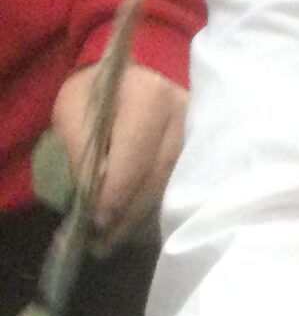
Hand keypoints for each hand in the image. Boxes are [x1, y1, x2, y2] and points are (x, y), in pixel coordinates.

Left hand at [51, 63, 185, 248]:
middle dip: (130, 210)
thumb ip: (80, 150)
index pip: (135, 155)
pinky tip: (140, 221)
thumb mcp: (73, 110)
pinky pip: (185, 183)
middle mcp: (185, 114)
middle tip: (104, 238)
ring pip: (175, 184)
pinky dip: (160, 205)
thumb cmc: (96, 92)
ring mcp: (201, 132)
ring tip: (117, 236)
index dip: (116, 191)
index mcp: (150, 97)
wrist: (132, 77)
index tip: (97, 220)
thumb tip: (92, 196)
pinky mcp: (207, 147)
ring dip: (145, 213)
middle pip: (159, 174)